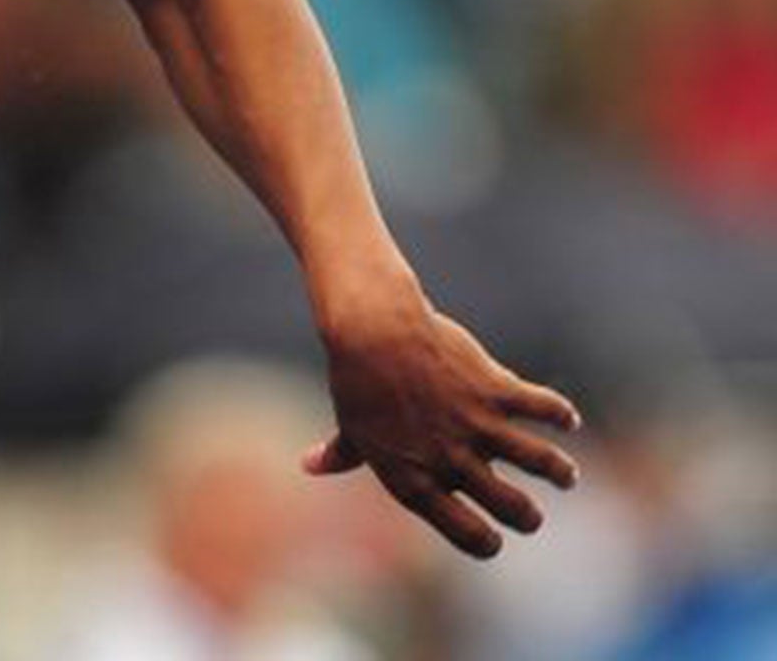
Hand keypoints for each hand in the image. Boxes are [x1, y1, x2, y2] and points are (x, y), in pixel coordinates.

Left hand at [305, 299, 580, 558]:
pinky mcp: (495, 388)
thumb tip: (309, 466)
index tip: (495, 539)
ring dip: (560, 471)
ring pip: (542, 462)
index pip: (467, 535)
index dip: (486, 543)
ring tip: (565, 476)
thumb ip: (341, 455)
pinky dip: (561, 414)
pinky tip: (566, 419)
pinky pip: (544, 407)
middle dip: (528, 517)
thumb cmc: (357, 379)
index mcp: (417, 481)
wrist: (371, 330)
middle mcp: (452, 461)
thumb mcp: (351, 425)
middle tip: (531, 515)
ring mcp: (477, 425)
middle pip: (513, 508)